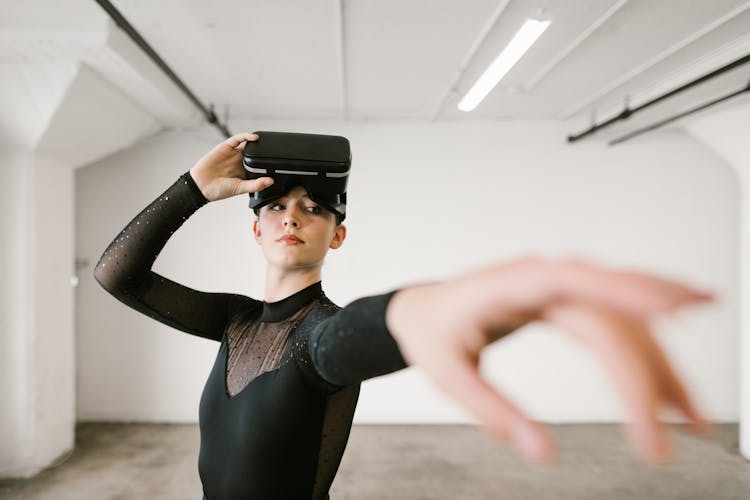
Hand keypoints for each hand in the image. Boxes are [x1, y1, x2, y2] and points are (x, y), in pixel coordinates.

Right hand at [189, 132, 274, 201]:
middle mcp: (240, 162)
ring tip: (267, 142)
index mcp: (245, 172)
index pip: (259, 164)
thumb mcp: (240, 188)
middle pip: (255, 153)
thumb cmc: (218, 190)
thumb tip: (270, 181)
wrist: (200, 185)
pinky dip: (246, 136)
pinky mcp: (225, 147)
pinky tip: (254, 138)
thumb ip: (255, 184)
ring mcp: (233, 154)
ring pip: (248, 144)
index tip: (279, 161)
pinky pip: (237, 139)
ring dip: (257, 142)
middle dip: (264, 150)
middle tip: (276, 149)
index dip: (268, 162)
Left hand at [385, 258, 713, 464]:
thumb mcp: (449, 376)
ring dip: (662, 364)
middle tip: (681, 424)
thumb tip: (541, 451)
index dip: (627, 288)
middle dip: (650, 368)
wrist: (425, 312)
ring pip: (624, 319)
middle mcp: (542, 279)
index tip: (677, 307)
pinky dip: (646, 356)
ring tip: (691, 416)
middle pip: (610, 314)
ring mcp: (559, 288)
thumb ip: (492, 411)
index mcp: (507, 285)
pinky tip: (670, 386)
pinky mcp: (569, 302)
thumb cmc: (434, 335)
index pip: (573, 280)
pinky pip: (616, 324)